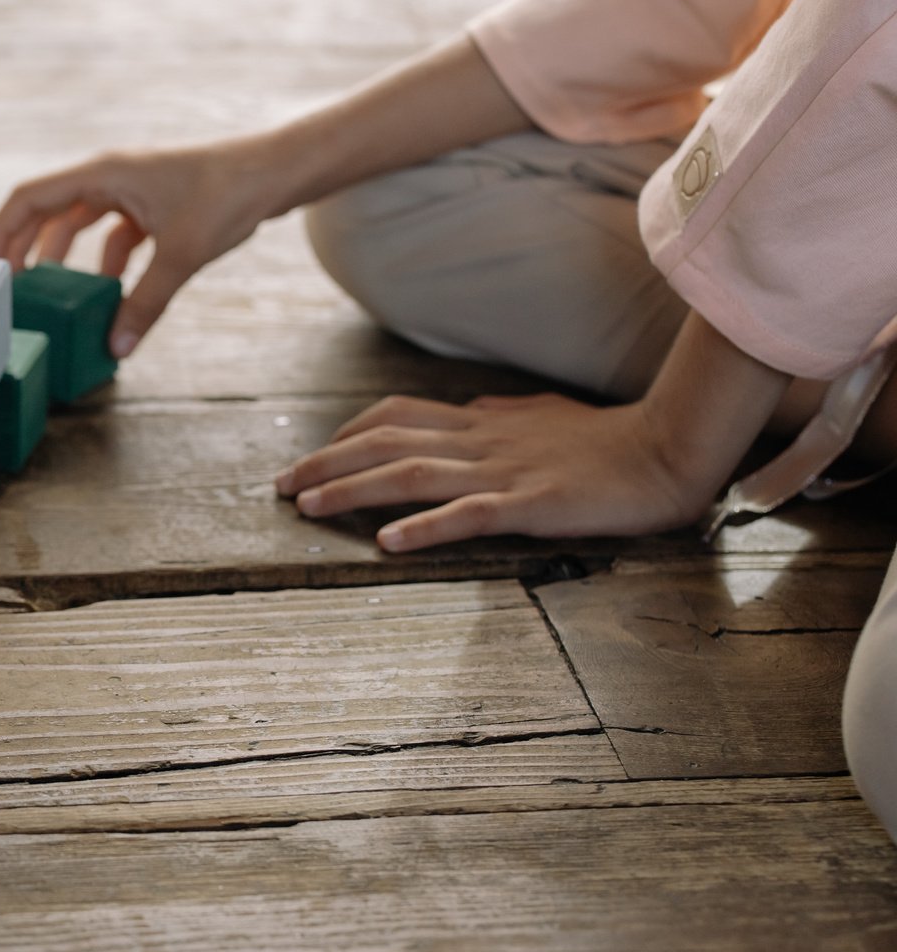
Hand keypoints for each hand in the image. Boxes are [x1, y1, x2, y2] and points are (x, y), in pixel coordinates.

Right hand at [0, 135, 299, 356]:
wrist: (274, 173)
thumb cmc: (227, 195)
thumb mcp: (181, 255)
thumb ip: (145, 304)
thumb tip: (116, 348)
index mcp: (102, 174)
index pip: (29, 198)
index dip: (0, 231)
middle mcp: (108, 176)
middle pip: (47, 210)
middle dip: (23, 247)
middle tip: (7, 287)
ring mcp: (129, 188)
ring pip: (78, 221)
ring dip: (62, 255)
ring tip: (50, 292)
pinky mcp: (150, 203)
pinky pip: (111, 232)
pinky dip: (104, 259)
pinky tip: (109, 291)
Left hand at [274, 393, 715, 551]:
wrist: (672, 450)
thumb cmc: (611, 440)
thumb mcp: (547, 418)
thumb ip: (506, 415)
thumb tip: (475, 409)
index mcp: (484, 422)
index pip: (398, 416)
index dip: (348, 433)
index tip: (312, 455)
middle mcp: (483, 441)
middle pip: (386, 442)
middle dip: (326, 462)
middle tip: (280, 486)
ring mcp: (505, 472)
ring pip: (412, 474)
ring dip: (353, 490)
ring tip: (307, 508)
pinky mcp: (533, 505)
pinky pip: (469, 514)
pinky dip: (424, 527)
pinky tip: (387, 542)